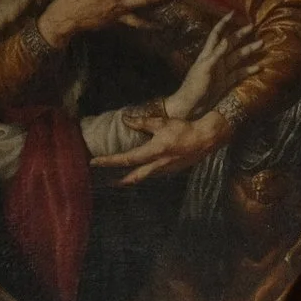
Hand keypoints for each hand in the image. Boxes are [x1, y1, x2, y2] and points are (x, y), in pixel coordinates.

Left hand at [91, 110, 234, 185]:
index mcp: (153, 152)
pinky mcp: (171, 171)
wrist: (206, 139)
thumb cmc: (184, 129)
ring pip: (143, 177)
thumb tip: (126, 119)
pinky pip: (153, 174)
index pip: (126, 159)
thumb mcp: (162, 122)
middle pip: (133, 177)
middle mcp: (157, 165)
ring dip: (130, 178)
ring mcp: (164, 170)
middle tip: (106, 181)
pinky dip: (143, 174)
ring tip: (119, 178)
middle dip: (118, 180)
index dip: (109, 161)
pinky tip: (140, 171)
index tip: (95, 162)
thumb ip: (142, 122)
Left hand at [163, 14, 259, 120]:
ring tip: (262, 44)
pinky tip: (259, 67)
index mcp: (208, 53)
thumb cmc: (194, 86)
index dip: (224, 23)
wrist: (191, 106)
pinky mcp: (226, 82)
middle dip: (241, 35)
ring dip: (249, 51)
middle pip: (231, 43)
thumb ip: (216, 54)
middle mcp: (217, 60)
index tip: (233, 13)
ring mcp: (222, 71)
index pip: (217, 34)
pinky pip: (240, 74)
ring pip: (238, 57)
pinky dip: (249, 70)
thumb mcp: (205, 68)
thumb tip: (227, 40)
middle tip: (253, 26)